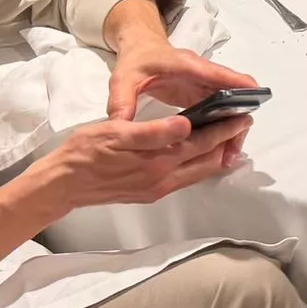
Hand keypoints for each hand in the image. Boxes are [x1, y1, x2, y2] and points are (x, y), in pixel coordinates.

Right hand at [39, 113, 253, 212]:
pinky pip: (184, 178)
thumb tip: (186, 126)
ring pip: (198, 172)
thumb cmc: (85, 152)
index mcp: (157, 162)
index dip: (224, 129)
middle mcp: (163, 180)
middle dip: (227, 142)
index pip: (202, 143)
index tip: (242, 115)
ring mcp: (157, 188)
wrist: (63, 183)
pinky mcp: (149, 192)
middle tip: (243, 124)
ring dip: (216, 155)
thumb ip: (153, 132)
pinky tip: (201, 155)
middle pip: (206, 161)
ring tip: (230, 138)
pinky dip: (199, 165)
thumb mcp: (117, 133)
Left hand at [108, 41, 260, 168]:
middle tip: (233, 151)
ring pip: (231, 108)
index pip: (217, 74)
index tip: (255, 95)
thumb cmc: (136, 61)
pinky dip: (224, 132)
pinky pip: (222, 114)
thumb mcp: (123, 78)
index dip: (237, 83)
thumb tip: (120, 126)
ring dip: (233, 130)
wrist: (141, 50)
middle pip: (233, 96)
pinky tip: (219, 152)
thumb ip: (121, 100)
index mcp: (187, 65)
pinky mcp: (204, 97)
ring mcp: (206, 87)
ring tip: (227, 158)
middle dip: (238, 122)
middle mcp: (203, 75)